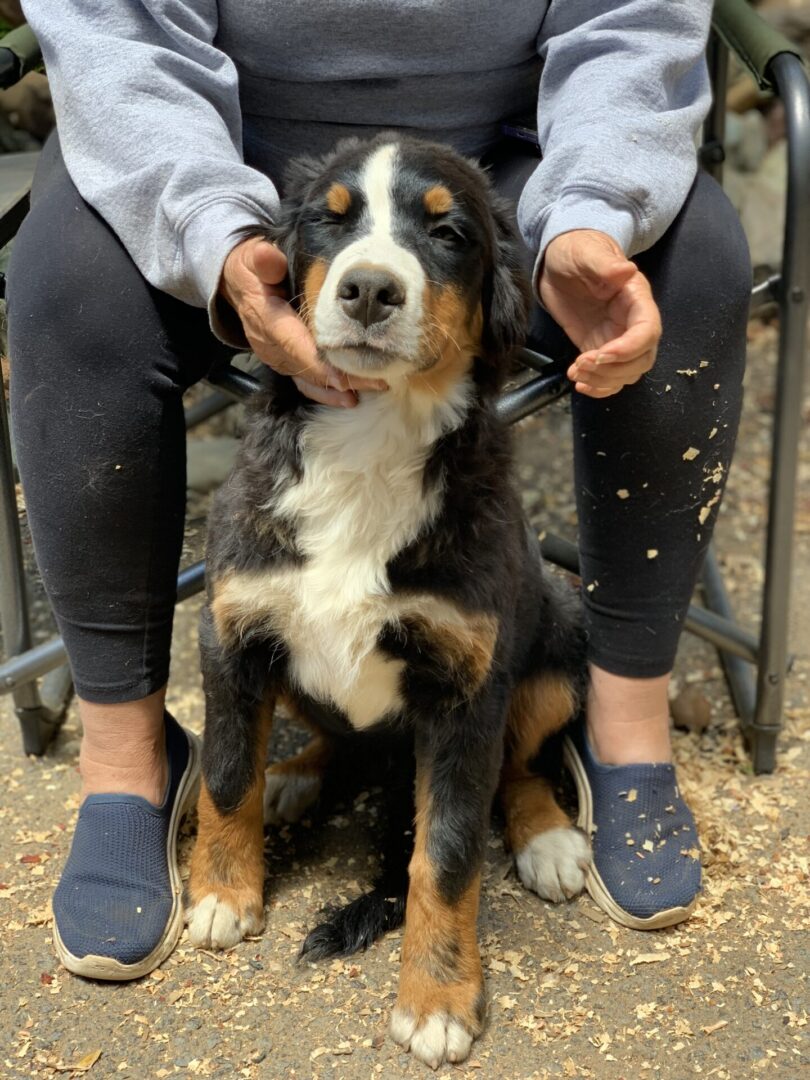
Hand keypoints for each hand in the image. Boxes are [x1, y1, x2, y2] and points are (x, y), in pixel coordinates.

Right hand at [219, 236, 385, 406]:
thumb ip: (264, 259)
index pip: (294, 345)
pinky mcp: (285, 362)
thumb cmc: (253, 268)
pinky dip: (327, 392)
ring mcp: (277, 357)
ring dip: (340, 388)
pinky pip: (306, 384)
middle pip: (308, 369)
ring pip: (309, 380)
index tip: (343, 378)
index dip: (318, 364)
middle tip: (379, 381)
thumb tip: (268, 256)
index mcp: (265, 319)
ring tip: (373, 389)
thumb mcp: (254, 257)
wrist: (238, 284)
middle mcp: (270, 345)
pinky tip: (351, 397)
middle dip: (342, 379)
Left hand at [539, 230, 661, 398]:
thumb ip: (605, 264)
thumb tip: (626, 271)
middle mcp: (632, 322)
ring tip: (576, 372)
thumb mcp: (586, 252)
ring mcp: (617, 338)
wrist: (560, 261)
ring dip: (603, 380)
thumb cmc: (576, 250)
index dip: (629, 349)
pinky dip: (599, 387)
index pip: (648, 331)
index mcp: (636, 298)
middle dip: (613, 369)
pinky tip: (580, 384)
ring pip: (627, 373)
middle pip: (641, 359)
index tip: (600, 355)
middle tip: (581, 365)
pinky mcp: (600, 348)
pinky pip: (610, 377)